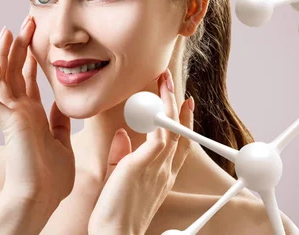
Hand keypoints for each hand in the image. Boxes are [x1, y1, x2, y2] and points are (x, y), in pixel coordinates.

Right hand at [0, 15, 74, 207]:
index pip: (29, 78)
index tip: (35, 35)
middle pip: (16, 71)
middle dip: (20, 46)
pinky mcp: (7, 125)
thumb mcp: (62, 141)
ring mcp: (11, 117)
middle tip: (26, 21)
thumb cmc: (52, 177)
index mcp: (32, 114)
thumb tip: (62, 105)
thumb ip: (59, 122)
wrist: (43, 198)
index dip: (31, 56)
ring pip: (1, 79)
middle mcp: (19, 111)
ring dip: (3, 55)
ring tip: (7, 32)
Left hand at [88, 69, 194, 234]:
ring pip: (171, 126)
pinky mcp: (145, 163)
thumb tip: (122, 134)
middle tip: (170, 83)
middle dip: (177, 104)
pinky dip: (160, 114)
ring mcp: (158, 167)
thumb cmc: (114, 213)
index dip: (182, 123)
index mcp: (161, 176)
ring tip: (164, 80)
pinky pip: (160, 133)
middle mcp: (165, 170)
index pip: (177, 144)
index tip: (183, 104)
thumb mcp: (120, 179)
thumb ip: (122, 156)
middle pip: (179, 131)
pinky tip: (156, 97)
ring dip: (168, 100)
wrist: (115, 234)